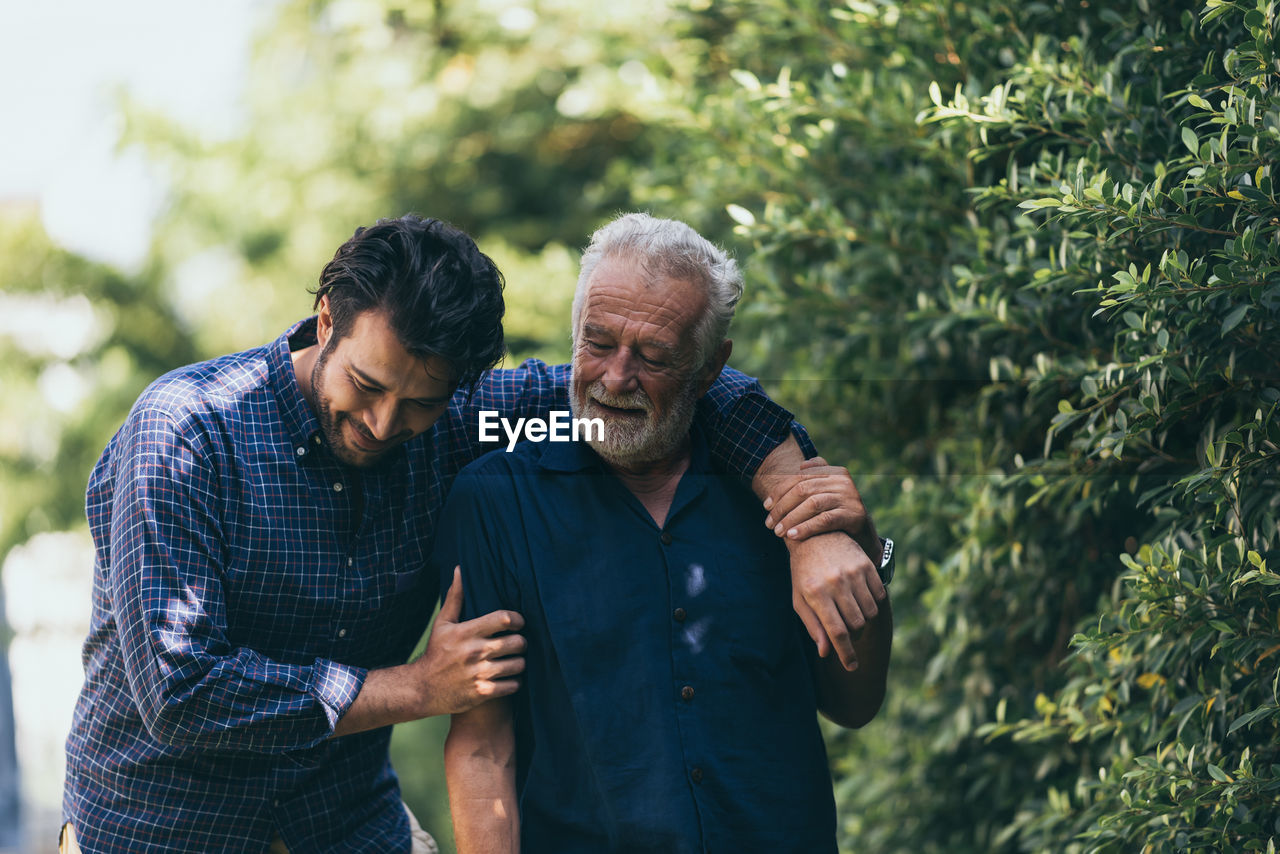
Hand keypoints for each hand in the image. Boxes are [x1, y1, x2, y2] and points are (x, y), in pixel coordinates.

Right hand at [413, 567, 526, 716]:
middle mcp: (474, 652)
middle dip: (521, 642)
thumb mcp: (442, 624)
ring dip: (519, 663)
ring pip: (518, 665)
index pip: (504, 619)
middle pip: (517, 642)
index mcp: (466, 632)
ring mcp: (479, 674)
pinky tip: (508, 678)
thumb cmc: (436, 653)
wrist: (421, 689)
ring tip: (513, 660)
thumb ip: (455, 597)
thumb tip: (460, 569)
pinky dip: (514, 682)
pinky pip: (513, 685)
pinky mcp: (482, 693)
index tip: (517, 623)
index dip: (517, 619)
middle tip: (518, 643)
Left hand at [764, 457, 878, 559]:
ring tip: (779, 532)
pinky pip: (825, 520)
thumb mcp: (827, 493)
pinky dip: (806, 527)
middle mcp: (843, 481)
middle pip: (803, 489)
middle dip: (782, 507)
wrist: (863, 535)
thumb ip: (815, 478)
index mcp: (834, 472)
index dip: (780, 491)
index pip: (799, 477)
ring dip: (791, 518)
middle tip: (770, 524)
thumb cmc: (838, 513)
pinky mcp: (855, 515)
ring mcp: (850, 497)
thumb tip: (801, 465)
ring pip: (813, 504)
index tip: (766, 506)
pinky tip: (793, 536)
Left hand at [788, 532, 885, 670]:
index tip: (851, 666)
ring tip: (851, 611)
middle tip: (846, 629)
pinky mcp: (866, 565)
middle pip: (856, 624)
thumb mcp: (800, 599)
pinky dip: (873, 603)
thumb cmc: (803, 573)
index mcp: (816, 593)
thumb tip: (826, 652)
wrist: (814, 536)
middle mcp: (835, 582)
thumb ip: (813, 626)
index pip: (836, 632)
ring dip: (863, 619)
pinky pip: (879, 596)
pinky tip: (860, 598)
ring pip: (870, 612)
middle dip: (853, 634)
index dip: (846, 653)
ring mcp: (853, 572)